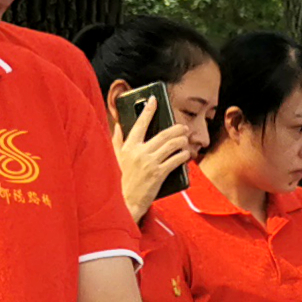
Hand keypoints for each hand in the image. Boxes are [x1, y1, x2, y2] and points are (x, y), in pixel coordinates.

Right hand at [113, 96, 189, 219]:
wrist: (125, 202)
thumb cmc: (120, 180)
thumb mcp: (115, 159)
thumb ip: (117, 141)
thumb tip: (118, 126)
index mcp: (129, 147)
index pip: (140, 123)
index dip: (148, 110)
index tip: (154, 100)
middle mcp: (140, 152)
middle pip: (163, 134)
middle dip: (177, 128)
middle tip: (183, 127)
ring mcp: (150, 163)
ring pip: (172, 145)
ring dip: (182, 140)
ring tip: (186, 139)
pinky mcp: (159, 174)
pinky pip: (176, 160)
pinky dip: (183, 155)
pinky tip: (186, 154)